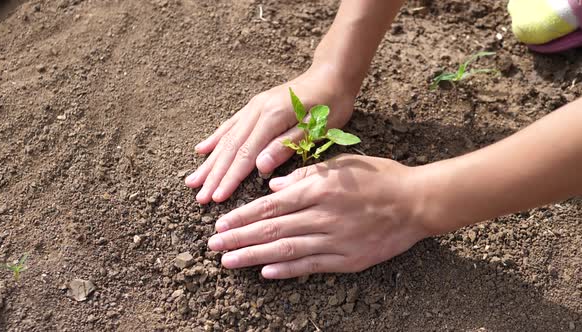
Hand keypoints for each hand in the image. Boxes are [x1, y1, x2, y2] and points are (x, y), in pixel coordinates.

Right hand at [185, 64, 357, 203]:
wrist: (330, 75)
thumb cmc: (330, 104)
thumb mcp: (316, 128)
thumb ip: (286, 146)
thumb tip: (260, 166)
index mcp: (272, 118)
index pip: (245, 155)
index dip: (230, 178)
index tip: (216, 198)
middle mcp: (256, 111)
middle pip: (230, 148)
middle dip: (213, 175)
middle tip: (199, 197)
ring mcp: (253, 107)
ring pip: (226, 138)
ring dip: (209, 162)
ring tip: (192, 181)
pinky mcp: (255, 106)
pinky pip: (230, 125)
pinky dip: (214, 139)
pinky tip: (201, 150)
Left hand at [207, 154, 431, 278]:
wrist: (417, 202)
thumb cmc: (380, 177)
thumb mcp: (343, 164)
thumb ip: (306, 174)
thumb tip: (273, 187)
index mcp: (319, 189)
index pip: (271, 206)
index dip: (242, 216)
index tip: (220, 224)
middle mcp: (322, 215)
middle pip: (272, 229)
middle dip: (239, 238)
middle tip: (213, 246)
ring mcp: (335, 240)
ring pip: (286, 250)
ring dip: (254, 256)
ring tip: (229, 262)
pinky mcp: (348, 259)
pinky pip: (312, 265)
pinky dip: (287, 270)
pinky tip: (265, 272)